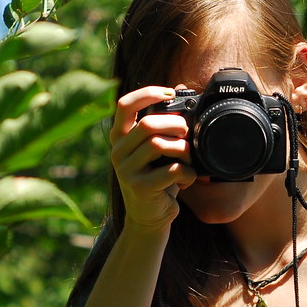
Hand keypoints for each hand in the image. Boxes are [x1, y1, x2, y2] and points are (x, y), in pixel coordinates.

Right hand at [109, 86, 197, 233]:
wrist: (149, 218)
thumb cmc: (158, 179)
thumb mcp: (157, 150)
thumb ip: (164, 123)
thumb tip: (184, 88)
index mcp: (120, 137)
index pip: (124, 105)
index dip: (147, 94)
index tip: (170, 93)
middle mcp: (117, 151)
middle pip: (148, 125)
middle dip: (176, 125)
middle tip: (187, 134)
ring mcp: (126, 170)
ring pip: (159, 146)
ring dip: (183, 150)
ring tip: (188, 160)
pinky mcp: (139, 188)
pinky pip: (172, 171)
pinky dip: (188, 174)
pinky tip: (186, 180)